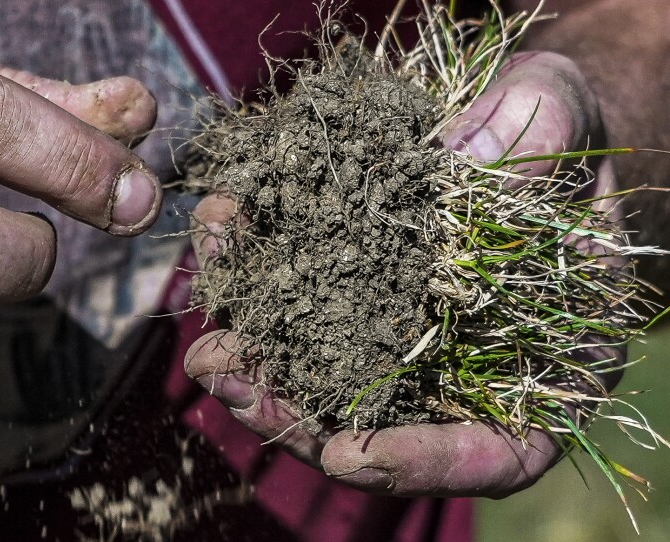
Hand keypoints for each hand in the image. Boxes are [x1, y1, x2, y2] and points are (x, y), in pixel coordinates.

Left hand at [185, 52, 613, 496]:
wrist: (504, 124)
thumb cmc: (549, 130)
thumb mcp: (559, 114)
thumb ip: (539, 138)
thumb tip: (463, 157)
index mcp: (541, 360)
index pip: (498, 451)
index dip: (427, 463)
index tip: (350, 455)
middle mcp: (463, 364)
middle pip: (387, 426)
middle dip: (302, 418)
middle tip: (235, 386)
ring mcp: (398, 333)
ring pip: (330, 378)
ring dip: (263, 368)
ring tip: (208, 350)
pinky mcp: (349, 288)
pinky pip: (299, 303)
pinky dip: (257, 285)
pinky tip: (222, 246)